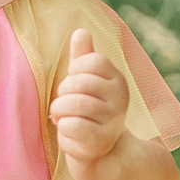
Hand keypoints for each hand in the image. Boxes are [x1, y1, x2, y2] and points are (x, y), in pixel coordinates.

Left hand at [52, 28, 129, 169]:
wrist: (96, 148)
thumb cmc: (86, 107)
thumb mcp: (84, 79)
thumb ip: (82, 55)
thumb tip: (81, 31)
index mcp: (117, 79)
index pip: (92, 60)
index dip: (76, 70)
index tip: (75, 82)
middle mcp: (120, 98)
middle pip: (78, 82)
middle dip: (62, 92)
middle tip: (66, 104)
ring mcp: (112, 120)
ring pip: (71, 104)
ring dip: (59, 110)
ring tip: (63, 116)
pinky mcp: (100, 140)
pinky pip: (71, 125)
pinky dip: (62, 127)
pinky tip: (69, 131)